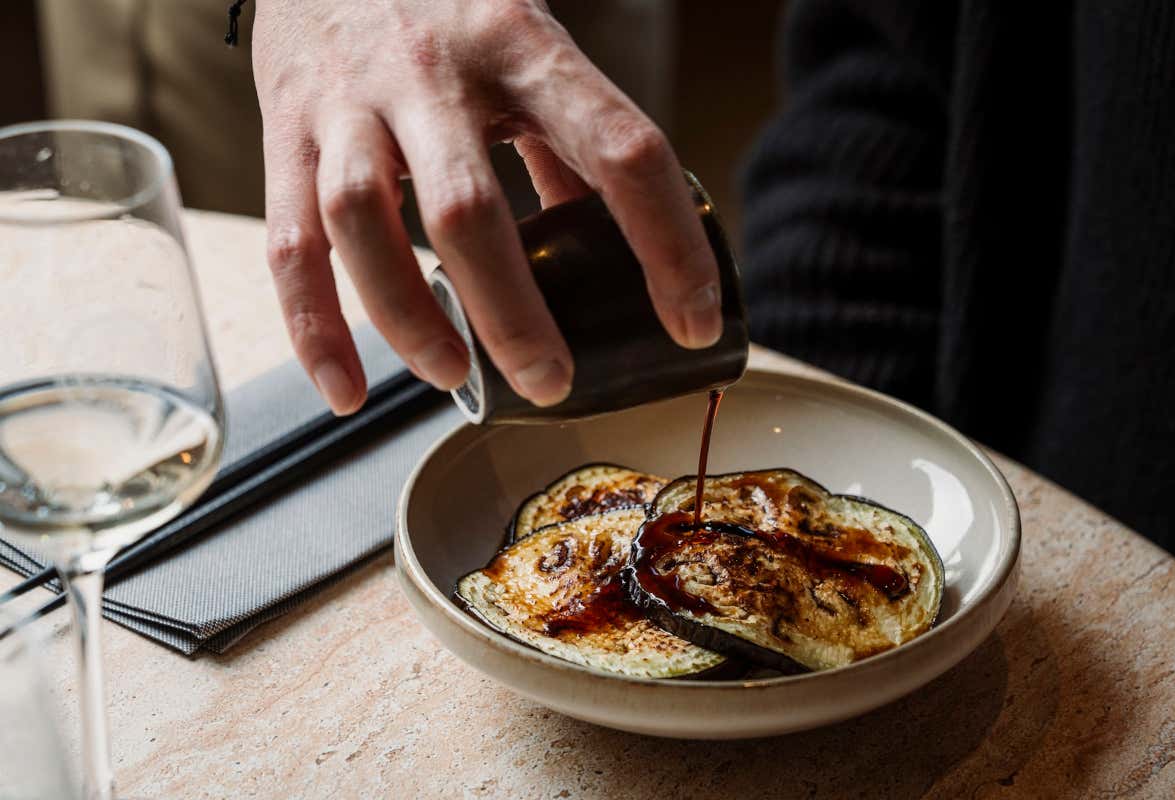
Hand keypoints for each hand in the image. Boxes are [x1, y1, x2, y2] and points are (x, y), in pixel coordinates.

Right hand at [252, 0, 721, 413]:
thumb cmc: (445, 2)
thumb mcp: (524, 42)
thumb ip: (566, 137)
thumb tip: (613, 245)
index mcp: (522, 44)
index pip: (619, 148)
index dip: (668, 245)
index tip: (692, 321)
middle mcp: (431, 70)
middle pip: (469, 208)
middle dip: (515, 314)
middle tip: (552, 382)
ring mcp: (347, 100)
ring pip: (364, 223)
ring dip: (409, 321)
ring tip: (453, 376)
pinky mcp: (284, 129)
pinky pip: (290, 244)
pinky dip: (314, 328)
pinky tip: (346, 389)